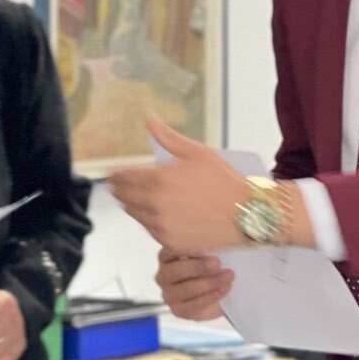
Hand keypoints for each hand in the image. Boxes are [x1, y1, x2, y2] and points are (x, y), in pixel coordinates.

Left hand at [109, 115, 246, 252]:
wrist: (246, 214)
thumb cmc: (222, 180)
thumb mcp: (196, 152)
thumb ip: (167, 136)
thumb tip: (148, 117)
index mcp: (159, 179)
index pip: (123, 178)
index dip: (116, 175)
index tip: (112, 174)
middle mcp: (155, 204)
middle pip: (123, 197)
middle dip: (120, 189)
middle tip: (119, 185)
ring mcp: (161, 226)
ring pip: (134, 214)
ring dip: (132, 204)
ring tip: (138, 198)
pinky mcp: (169, 242)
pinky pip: (149, 229)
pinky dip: (148, 220)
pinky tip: (156, 213)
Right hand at [155, 248, 231, 319]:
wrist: (216, 294)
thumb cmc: (208, 270)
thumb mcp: (206, 255)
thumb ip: (205, 249)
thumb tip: (215, 241)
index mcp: (165, 257)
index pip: (170, 250)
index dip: (186, 248)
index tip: (204, 244)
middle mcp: (163, 276)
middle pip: (175, 271)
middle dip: (198, 267)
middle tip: (217, 262)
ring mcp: (169, 295)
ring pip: (186, 289)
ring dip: (210, 282)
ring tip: (227, 276)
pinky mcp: (178, 310)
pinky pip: (195, 304)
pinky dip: (212, 296)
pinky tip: (224, 288)